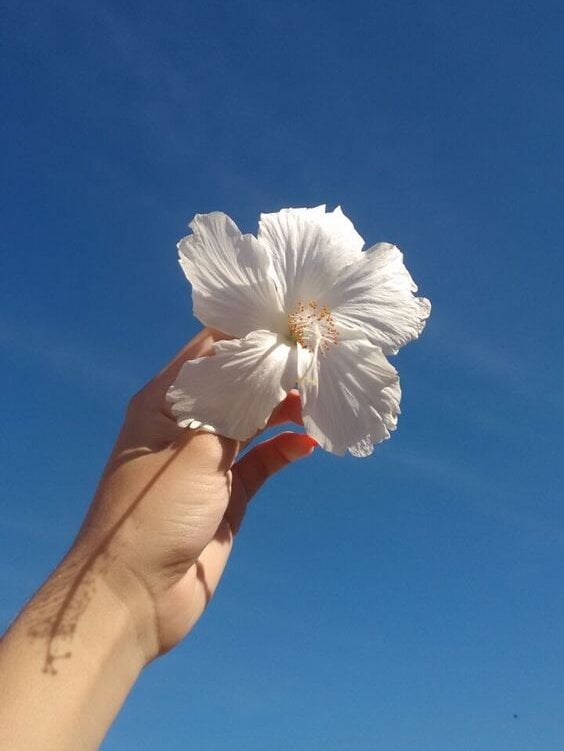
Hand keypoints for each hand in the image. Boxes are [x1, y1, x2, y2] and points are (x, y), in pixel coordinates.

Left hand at [73, 328, 315, 661]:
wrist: (134, 595)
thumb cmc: (154, 509)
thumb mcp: (195, 449)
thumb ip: (235, 408)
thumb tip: (270, 365)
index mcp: (165, 402)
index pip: (210, 351)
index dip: (249, 334)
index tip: (292, 323)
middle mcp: (186, 425)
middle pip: (236, 385)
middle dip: (274, 372)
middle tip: (318, 359)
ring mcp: (207, 461)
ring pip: (252, 422)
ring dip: (282, 410)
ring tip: (318, 399)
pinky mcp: (226, 494)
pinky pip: (260, 462)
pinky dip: (282, 450)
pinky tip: (307, 444)